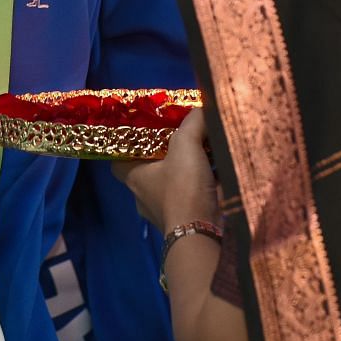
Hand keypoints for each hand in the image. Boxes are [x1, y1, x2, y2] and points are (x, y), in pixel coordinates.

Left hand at [114, 108, 218, 231]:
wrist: (202, 234)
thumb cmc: (183, 188)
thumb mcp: (186, 145)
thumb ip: (193, 122)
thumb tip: (202, 106)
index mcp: (134, 177)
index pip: (120, 157)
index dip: (130, 142)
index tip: (146, 130)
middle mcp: (144, 196)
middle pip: (150, 168)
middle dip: (167, 155)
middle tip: (183, 138)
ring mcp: (164, 211)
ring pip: (173, 184)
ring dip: (188, 171)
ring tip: (207, 152)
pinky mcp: (185, 221)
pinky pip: (192, 198)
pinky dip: (204, 186)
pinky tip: (221, 173)